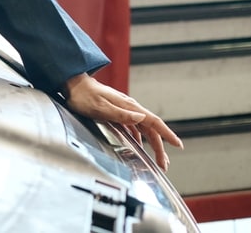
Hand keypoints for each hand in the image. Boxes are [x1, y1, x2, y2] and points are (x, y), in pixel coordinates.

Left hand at [62, 73, 182, 170]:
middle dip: (160, 147)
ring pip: (143, 130)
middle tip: (164, 165)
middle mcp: (129, 108)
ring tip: (157, 159)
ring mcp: (123, 110)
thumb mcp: (101, 108)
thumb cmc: (84, 96)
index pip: (154, 122)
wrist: (73, 85)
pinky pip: (132, 128)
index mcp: (129, 106)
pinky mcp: (116, 113)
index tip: (178, 145)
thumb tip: (142, 118)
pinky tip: (139, 146)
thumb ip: (121, 114)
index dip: (167, 134)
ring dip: (151, 145)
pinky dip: (139, 138)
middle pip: (150, 129)